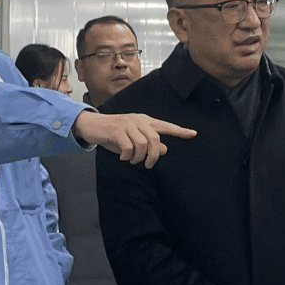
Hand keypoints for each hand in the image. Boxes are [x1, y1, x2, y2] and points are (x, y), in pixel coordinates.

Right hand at [73, 110, 196, 166]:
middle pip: (155, 139)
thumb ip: (149, 144)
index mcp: (144, 121)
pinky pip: (129, 147)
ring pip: (142, 144)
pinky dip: (127, 156)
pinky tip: (122, 157)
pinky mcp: (116, 130)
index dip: (179, 131)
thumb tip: (165, 150)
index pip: (165, 126)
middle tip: (148, 165)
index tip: (193, 134)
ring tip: (131, 160)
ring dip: (138, 157)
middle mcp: (138, 120)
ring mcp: (127, 124)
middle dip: (153, 156)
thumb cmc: (114, 134)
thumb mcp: (133, 140)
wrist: (91, 126)